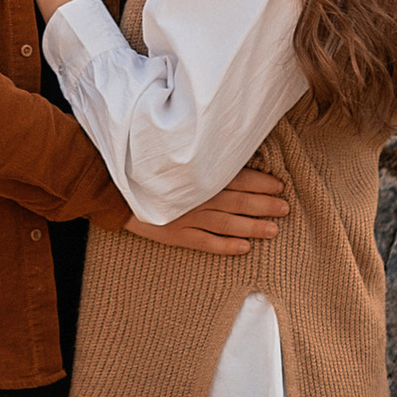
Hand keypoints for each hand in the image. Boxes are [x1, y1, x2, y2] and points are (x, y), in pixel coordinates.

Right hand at [130, 162, 287, 252]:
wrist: (110, 185)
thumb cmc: (144, 165)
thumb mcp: (172, 153)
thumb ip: (199, 154)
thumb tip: (227, 148)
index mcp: (198, 173)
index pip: (237, 177)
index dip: (260, 182)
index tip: (279, 185)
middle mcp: (195, 195)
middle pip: (237, 201)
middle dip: (264, 205)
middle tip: (285, 208)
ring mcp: (185, 216)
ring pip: (226, 224)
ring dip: (251, 227)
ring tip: (273, 231)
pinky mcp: (175, 234)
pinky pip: (205, 242)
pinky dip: (225, 246)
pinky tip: (244, 249)